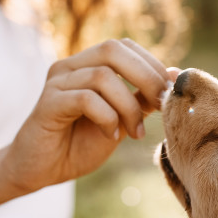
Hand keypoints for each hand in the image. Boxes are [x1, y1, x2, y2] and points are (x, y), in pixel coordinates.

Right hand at [2, 38, 171, 193]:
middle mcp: (70, 66)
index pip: (124, 47)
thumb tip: (175, 76)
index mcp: (87, 64)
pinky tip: (111, 135)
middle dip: (145, 77)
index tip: (169, 95)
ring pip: (102, 76)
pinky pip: (86, 99)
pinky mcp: (48, 103)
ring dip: (128, 106)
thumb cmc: (80, 144)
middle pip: (113, 50)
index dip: (152, 65)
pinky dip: (107, 117)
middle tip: (161, 106)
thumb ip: (142, 99)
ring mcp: (57, 82)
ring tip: (134, 133)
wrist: (42, 170)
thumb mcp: (121, 120)